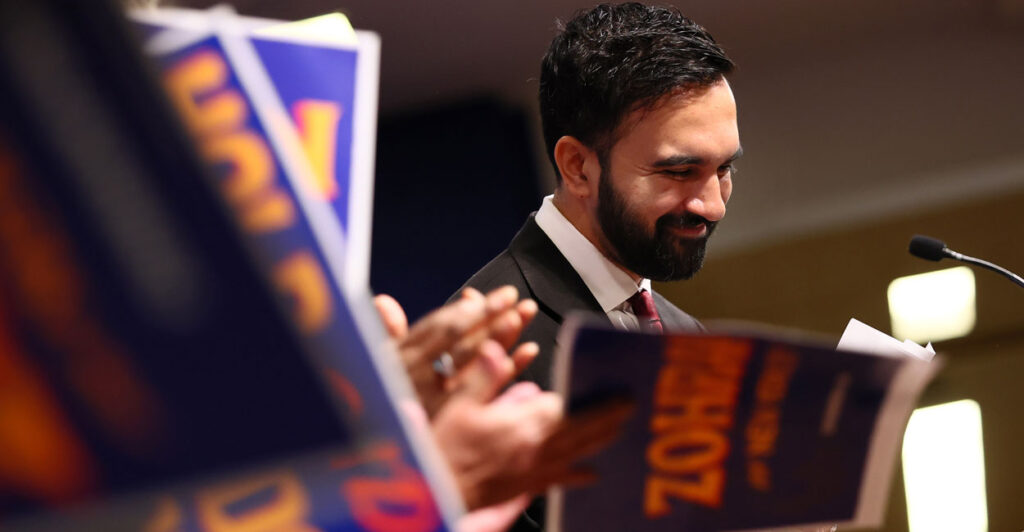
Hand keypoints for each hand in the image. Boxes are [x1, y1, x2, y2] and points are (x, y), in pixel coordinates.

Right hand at [374, 286, 537, 417]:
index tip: (485, 294)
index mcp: (403, 362)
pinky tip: (530, 351)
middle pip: (465, 343)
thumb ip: (388, 334)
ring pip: (480, 363)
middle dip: (490, 317)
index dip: (466, 309)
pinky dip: (513, 368)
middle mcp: (422, 382)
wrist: (400, 457)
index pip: (440, 328)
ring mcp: (445, 402)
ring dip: (503, 337)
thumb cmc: (387, 404)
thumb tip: (383, 302)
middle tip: (513, 299)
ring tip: (522, 316)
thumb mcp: (377, 367)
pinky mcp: (464, 418)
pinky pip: (494, 390)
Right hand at [433, 381, 632, 510]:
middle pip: (582, 431)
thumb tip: (494, 349)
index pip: (567, 407)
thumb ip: (482, 377)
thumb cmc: (444, 450)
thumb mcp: (458, 405)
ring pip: (578, 454)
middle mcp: (536, 449)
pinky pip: (561, 480)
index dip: (590, 397)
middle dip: (608, 417)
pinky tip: (593, 475)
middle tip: (630, 405)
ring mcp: (535, 470)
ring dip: (602, 440)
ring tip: (621, 429)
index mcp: (522, 425)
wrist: (438, 491)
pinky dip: (579, 476)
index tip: (608, 386)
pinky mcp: (528, 486)